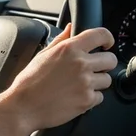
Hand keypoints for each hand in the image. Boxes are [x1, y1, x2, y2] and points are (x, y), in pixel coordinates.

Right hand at [1, 24, 116, 130]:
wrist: (24, 106)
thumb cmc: (29, 82)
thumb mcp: (43, 55)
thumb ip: (60, 40)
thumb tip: (70, 28)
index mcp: (69, 49)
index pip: (100, 35)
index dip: (108, 38)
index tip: (107, 44)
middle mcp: (80, 64)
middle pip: (111, 59)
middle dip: (104, 64)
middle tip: (94, 69)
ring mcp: (85, 82)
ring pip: (107, 79)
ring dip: (98, 82)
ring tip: (80, 85)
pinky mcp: (87, 100)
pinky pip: (100, 97)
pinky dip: (91, 98)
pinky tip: (76, 96)